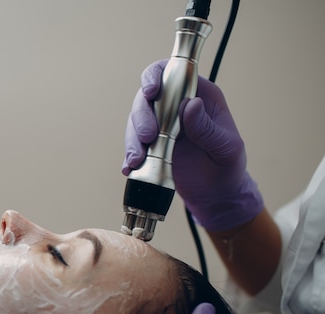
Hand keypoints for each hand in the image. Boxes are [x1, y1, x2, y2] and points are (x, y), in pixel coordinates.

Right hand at [122, 60, 263, 231]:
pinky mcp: (150, 147)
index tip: (151, 92)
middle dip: (142, 117)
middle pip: (146, 99)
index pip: (171, 73)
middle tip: (148, 137)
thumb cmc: (227, 167)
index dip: (155, 76)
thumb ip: (208, 128)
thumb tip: (191, 105)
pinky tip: (130, 168)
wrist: (216, 195)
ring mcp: (160, 127)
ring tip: (138, 160)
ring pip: (135, 122)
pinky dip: (129, 157)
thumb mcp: (226, 148)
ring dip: (133, 140)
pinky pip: (133, 146)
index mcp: (198, 96)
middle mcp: (175, 108)